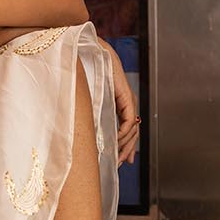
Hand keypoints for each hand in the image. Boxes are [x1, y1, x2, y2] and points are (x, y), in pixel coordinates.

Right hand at [99, 39, 140, 166]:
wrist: (94, 55)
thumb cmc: (88, 74)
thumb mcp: (91, 100)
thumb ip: (93, 114)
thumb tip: (87, 130)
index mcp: (120, 106)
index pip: (127, 131)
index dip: (126, 147)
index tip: (121, 161)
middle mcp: (128, 105)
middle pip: (132, 134)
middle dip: (127, 151)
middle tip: (121, 165)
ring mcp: (129, 102)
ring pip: (132, 130)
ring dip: (126, 145)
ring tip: (118, 157)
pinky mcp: (127, 98)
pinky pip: (128, 121)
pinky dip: (123, 133)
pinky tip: (116, 140)